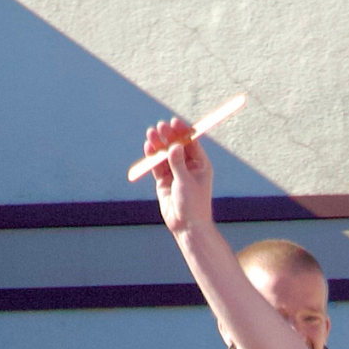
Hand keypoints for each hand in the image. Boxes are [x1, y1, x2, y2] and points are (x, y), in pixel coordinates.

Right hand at [143, 117, 215, 235]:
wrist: (186, 226)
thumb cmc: (193, 204)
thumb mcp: (186, 181)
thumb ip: (178, 163)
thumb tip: (174, 145)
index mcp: (201, 165)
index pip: (191, 144)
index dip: (183, 132)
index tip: (175, 122)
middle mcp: (188, 167)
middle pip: (177, 146)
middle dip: (168, 136)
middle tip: (160, 127)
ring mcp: (175, 173)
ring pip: (165, 154)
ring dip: (158, 144)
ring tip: (150, 133)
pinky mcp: (164, 180)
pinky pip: (157, 165)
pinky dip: (152, 156)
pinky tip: (148, 146)